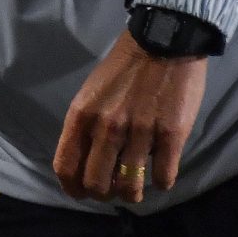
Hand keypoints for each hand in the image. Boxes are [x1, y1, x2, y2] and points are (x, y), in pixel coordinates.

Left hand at [53, 30, 208, 203]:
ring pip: (130, 187)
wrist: (162, 41)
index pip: (66, 167)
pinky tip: (161, 174)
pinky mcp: (171, 134)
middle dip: (103, 195)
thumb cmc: (124, 68)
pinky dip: (161, 182)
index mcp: (82, 116)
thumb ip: (85, 126)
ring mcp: (139, 132)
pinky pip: (163, 177)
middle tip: (113, 191)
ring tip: (136, 190)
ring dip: (132, 195)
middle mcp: (106, 127)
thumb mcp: (91, 94)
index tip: (81, 193)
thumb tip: (86, 162)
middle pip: (96, 185)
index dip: (72, 189)